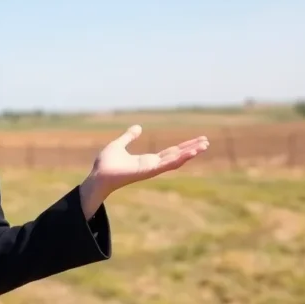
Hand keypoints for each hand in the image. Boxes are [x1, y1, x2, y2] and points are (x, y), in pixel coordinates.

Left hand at [84, 125, 208, 200]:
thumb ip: (129, 137)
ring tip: (204, 146)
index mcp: (148, 160)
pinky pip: (166, 165)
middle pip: (177, 156)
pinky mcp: (148, 171)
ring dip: (190, 153)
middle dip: (191, 149)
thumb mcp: (119, 145)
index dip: (184, 146)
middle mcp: (153, 165)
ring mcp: (152, 169)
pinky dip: (178, 159)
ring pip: (175, 160)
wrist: (98, 176)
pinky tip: (189, 153)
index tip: (197, 141)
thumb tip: (138, 127)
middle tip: (206, 142)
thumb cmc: (106, 164)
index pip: (171, 152)